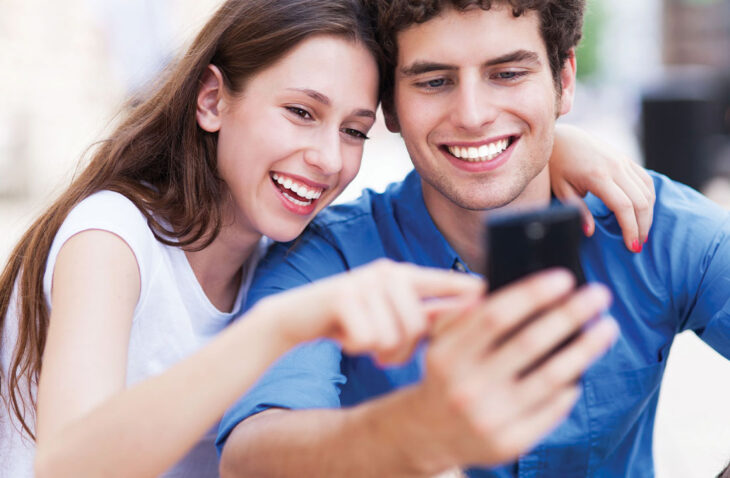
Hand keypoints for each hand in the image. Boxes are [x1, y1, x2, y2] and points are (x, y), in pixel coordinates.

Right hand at [257, 259, 483, 363]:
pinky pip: (369, 337)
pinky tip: (346, 338)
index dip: (475, 293)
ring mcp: (364, 281)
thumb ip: (428, 316)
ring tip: (366, 342)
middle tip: (383, 348)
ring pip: (394, 335)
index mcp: (406, 276)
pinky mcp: (342, 295)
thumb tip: (476, 320)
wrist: (297, 316)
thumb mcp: (391, 313)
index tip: (510, 300)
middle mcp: (389, 273)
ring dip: (380, 350)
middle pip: (419, 325)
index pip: (449, 283)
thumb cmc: (352, 318)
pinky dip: (358, 346)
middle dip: (402, 348)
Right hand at [408, 269, 617, 468]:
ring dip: (585, 349)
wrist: (429, 433)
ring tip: (607, 327)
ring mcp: (489, 418)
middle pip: (529, 343)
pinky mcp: (509, 443)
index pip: (495, 316)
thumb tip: (507, 285)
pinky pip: (551, 410)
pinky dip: (571, 386)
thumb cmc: (445, 377)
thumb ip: (465, 314)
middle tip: (598, 294)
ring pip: (550, 377)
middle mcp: (467, 386)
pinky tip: (583, 368)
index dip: (532, 294)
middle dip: (569, 314)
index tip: (564, 279)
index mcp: (448, 355)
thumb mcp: (440, 342)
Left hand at [550, 124, 654, 251]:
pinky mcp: (627, 160)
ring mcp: (624, 162)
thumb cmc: (559, 166)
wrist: (564, 138)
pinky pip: (646, 180)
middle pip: (640, 201)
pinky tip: (643, 213)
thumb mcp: (562, 189)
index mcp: (598, 176)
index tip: (631, 247)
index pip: (623, 206)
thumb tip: (590, 231)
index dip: (630, 229)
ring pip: (647, 191)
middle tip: (637, 245)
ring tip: (640, 233)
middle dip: (642, 226)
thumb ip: (578, 210)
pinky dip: (649, 198)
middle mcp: (616, 167)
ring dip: (648, 214)